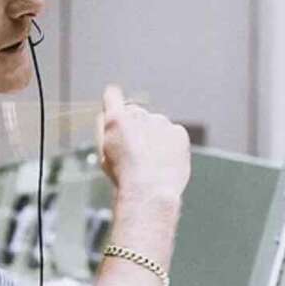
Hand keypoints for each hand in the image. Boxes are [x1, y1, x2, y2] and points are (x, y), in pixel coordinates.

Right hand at [95, 84, 190, 201]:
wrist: (149, 190)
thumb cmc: (124, 177)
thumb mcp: (105, 156)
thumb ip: (109, 135)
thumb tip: (116, 125)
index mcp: (116, 119)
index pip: (112, 95)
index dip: (113, 100)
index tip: (115, 102)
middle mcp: (139, 114)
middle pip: (136, 115)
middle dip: (136, 128)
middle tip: (135, 153)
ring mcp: (161, 122)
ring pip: (156, 127)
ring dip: (154, 139)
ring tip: (151, 164)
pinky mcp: (179, 132)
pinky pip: (173, 136)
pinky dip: (170, 147)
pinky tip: (164, 163)